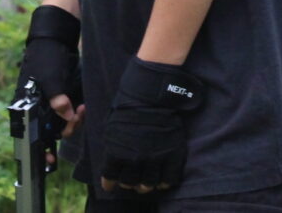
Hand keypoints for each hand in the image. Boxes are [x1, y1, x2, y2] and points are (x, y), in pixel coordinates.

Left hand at [99, 57, 201, 193]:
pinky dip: (164, 183)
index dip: (109, 183)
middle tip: (130, 181)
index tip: (109, 185)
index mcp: (116, 153)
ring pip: (149, 184)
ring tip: (145, 183)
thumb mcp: (110, 126)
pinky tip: (161, 181)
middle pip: (130, 183)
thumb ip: (111, 146)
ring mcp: (155, 159)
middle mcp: (135, 160)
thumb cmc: (127, 106)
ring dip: (145, 185)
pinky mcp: (172, 156)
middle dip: (128, 183)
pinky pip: (169, 179)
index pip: (110, 177)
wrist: (151, 95)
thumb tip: (111, 159)